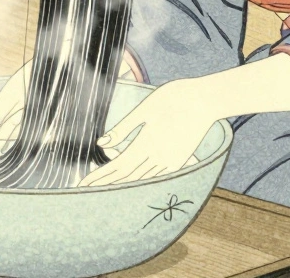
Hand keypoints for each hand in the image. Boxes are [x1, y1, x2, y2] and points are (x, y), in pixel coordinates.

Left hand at [78, 78, 218, 186]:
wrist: (206, 100)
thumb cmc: (174, 98)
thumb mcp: (144, 110)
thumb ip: (123, 129)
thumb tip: (101, 144)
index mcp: (145, 144)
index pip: (117, 167)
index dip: (99, 177)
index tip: (83, 184)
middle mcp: (157, 158)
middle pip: (126, 177)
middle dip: (105, 184)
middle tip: (86, 192)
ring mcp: (170, 161)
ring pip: (141, 179)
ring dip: (121, 186)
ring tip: (104, 191)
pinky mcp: (180, 160)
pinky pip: (156, 176)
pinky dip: (141, 182)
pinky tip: (133, 184)